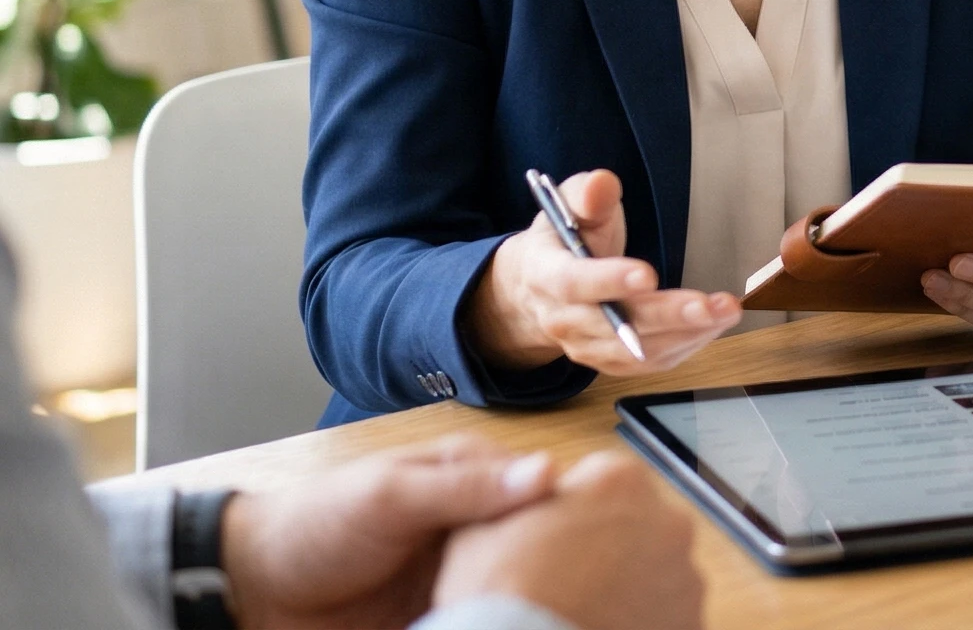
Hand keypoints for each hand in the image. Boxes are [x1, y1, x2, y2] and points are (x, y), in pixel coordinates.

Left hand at [217, 435, 554, 629]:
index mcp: (470, 477)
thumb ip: (464, 486)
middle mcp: (475, 524)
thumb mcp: (389, 495)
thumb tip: (547, 471)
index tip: (603, 538)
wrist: (254, 591)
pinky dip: (503, 626)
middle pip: (540, 542)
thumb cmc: (314, 524)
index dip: (574, 513)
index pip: (545, 489)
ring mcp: (461, 573)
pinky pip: (486, 621)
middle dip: (559, 566)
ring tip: (560, 616)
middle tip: (583, 592)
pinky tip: (526, 628)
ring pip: (519, 586)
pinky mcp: (447, 614)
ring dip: (533, 601)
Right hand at [435, 450, 703, 629]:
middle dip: (606, 547)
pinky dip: (642, 620)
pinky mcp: (692, 619)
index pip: (598, 483)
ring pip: (655, 572)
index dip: (569, 513)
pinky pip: (666, 613)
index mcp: (618, 479)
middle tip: (566, 580)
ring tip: (584, 609)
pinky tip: (605, 625)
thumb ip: (514, 496)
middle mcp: (667, 519)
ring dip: (628, 586)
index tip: (549, 542)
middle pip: (635, 526)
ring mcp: (685, 574)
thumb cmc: (502, 592)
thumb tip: (523, 492)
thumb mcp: (481, 528)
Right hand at [465, 169, 739, 372]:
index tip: (648, 274)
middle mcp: (562, 319)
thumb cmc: (563, 240)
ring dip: (686, 334)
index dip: (609, 280)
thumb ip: (587, 194)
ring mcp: (586, 347)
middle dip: (665, 315)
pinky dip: (686, 345)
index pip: (573, 283)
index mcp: (545, 275)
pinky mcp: (612, 362)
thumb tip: (602, 184)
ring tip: (726, 311)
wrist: (538, 289)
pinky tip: (714, 324)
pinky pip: (651, 362)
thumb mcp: (568, 206)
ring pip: (638, 350)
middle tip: (708, 305)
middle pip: (614, 325)